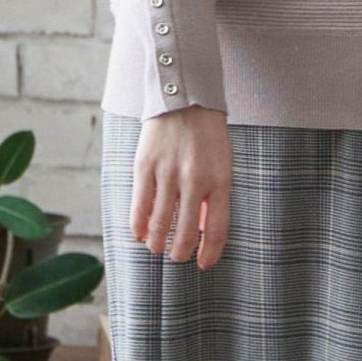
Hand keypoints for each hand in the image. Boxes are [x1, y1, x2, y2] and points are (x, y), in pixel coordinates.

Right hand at [129, 105, 231, 268]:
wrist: (184, 96)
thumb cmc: (207, 135)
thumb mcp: (223, 165)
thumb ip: (215, 197)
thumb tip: (202, 231)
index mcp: (220, 182)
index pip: (216, 230)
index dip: (209, 253)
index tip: (202, 264)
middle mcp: (195, 181)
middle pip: (186, 233)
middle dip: (180, 252)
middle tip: (176, 257)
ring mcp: (168, 173)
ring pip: (160, 223)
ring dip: (157, 243)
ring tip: (156, 248)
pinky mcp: (145, 165)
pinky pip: (139, 204)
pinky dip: (138, 224)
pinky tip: (139, 234)